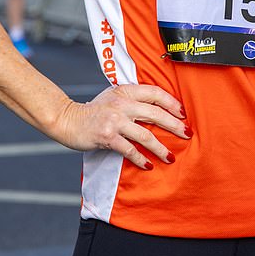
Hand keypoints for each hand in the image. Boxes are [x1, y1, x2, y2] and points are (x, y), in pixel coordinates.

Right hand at [56, 83, 190, 168]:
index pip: (155, 93)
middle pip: (156, 113)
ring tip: (170, 157)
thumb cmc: (92, 111)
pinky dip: (141, 158)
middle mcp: (121, 103)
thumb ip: (131, 99)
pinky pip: (129, 149)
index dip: (172, 103)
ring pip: (145, 134)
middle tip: (187, 134)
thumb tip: (158, 110)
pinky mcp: (107, 136)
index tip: (183, 114)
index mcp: (125, 91)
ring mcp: (114, 120)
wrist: (67, 119)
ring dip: (160, 148)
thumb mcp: (112, 97)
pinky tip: (148, 165)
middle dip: (174, 125)